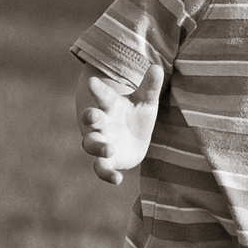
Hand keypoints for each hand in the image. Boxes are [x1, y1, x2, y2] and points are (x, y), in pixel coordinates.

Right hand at [75, 69, 158, 183]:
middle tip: (90, 114)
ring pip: (91, 145)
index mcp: (110, 106)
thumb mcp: (146, 101)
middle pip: (91, 120)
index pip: (103, 96)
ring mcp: (102, 143)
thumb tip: (158, 67)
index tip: (92, 81)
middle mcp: (102, 124)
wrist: (133, 138)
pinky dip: (107, 174)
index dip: (97, 89)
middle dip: (89, 117)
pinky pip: (102, 169)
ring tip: (109, 148)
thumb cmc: (136, 115)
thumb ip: (150, 86)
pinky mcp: (107, 161)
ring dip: (97, 146)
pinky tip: (117, 179)